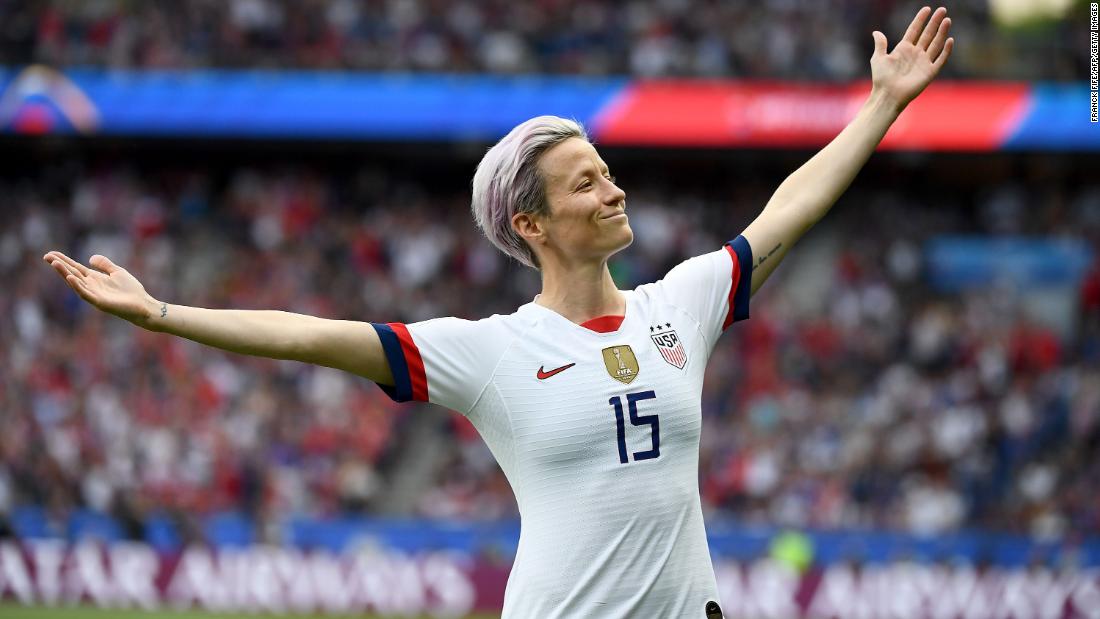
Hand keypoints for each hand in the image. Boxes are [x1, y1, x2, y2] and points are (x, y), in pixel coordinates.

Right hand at [43, 251, 159, 326]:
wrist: (143, 305)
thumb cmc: (131, 290)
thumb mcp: (117, 272)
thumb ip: (104, 264)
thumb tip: (90, 258)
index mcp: (95, 279)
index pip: (76, 268)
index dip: (64, 261)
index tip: (51, 253)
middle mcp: (91, 286)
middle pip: (72, 273)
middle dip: (60, 265)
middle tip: (46, 256)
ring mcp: (94, 294)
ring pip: (76, 283)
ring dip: (65, 273)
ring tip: (55, 263)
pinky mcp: (99, 302)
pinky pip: (86, 293)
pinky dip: (77, 286)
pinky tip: (70, 278)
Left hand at [870, 6, 954, 111]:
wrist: (887, 95)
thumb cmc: (881, 78)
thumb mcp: (878, 58)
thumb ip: (880, 44)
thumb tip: (876, 32)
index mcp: (903, 49)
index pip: (914, 30)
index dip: (920, 20)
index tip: (927, 9)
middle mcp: (915, 53)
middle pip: (927, 34)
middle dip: (935, 22)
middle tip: (942, 9)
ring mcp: (923, 62)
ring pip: (936, 44)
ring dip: (942, 32)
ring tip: (947, 20)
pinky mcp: (929, 72)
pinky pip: (940, 59)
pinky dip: (945, 50)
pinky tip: (949, 40)